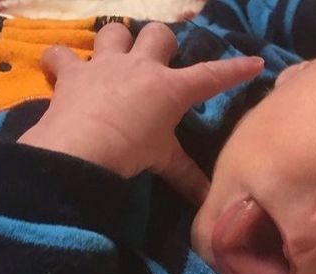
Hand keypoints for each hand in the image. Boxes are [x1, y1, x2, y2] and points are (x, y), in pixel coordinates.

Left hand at [18, 22, 263, 204]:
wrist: (83, 149)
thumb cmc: (132, 152)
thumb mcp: (163, 162)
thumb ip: (187, 177)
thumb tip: (210, 200)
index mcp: (170, 88)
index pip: (211, 76)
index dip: (235, 70)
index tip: (255, 62)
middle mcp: (140, 67)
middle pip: (158, 34)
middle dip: (161, 44)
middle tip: (159, 62)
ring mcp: (104, 65)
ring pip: (113, 31)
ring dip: (115, 41)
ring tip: (114, 57)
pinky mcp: (72, 74)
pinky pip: (60, 55)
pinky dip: (60, 60)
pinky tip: (61, 69)